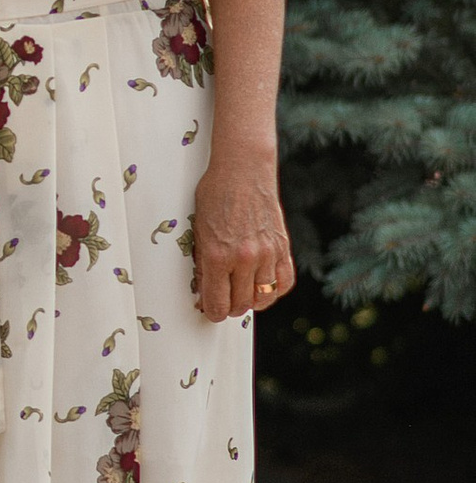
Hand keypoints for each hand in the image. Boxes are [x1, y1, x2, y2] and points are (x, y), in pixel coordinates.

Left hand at [193, 148, 294, 321]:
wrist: (243, 170)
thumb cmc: (215, 194)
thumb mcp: (199, 229)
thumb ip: (204, 262)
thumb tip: (206, 289)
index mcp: (217, 255)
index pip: (217, 304)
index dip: (212, 312)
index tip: (210, 310)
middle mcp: (244, 258)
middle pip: (240, 305)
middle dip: (229, 308)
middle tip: (223, 302)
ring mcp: (267, 254)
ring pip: (263, 298)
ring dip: (251, 301)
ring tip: (241, 295)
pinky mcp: (282, 247)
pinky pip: (284, 283)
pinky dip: (274, 291)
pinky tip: (263, 287)